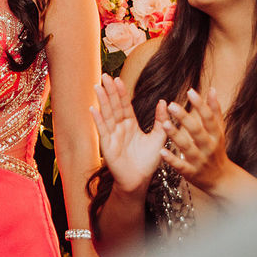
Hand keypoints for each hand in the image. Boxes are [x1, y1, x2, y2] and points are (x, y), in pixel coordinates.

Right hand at [91, 73, 165, 194]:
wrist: (139, 180)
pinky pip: (102, 130)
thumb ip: (160, 120)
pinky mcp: (107, 146)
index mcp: (131, 124)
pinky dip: (97, 120)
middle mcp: (120, 128)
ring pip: (107, 115)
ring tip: (98, 87)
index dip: (121, 92)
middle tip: (105, 76)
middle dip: (109, 91)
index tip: (117, 79)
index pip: (125, 105)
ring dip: (102, 101)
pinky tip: (92, 109)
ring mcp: (112, 136)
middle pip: (114, 106)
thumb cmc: (148, 161)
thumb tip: (163, 101)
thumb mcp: (159, 138)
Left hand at [159, 88, 231, 193]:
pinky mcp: (191, 173)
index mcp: (216, 135)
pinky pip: (181, 166)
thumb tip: (211, 89)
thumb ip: (215, 110)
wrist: (221, 180)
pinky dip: (171, 160)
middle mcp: (209, 147)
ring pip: (187, 147)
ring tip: (164, 124)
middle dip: (185, 118)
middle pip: (197, 131)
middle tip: (171, 105)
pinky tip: (161, 151)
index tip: (190, 91)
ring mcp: (200, 160)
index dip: (200, 105)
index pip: (209, 118)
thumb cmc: (217, 150)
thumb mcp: (219, 131)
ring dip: (176, 136)